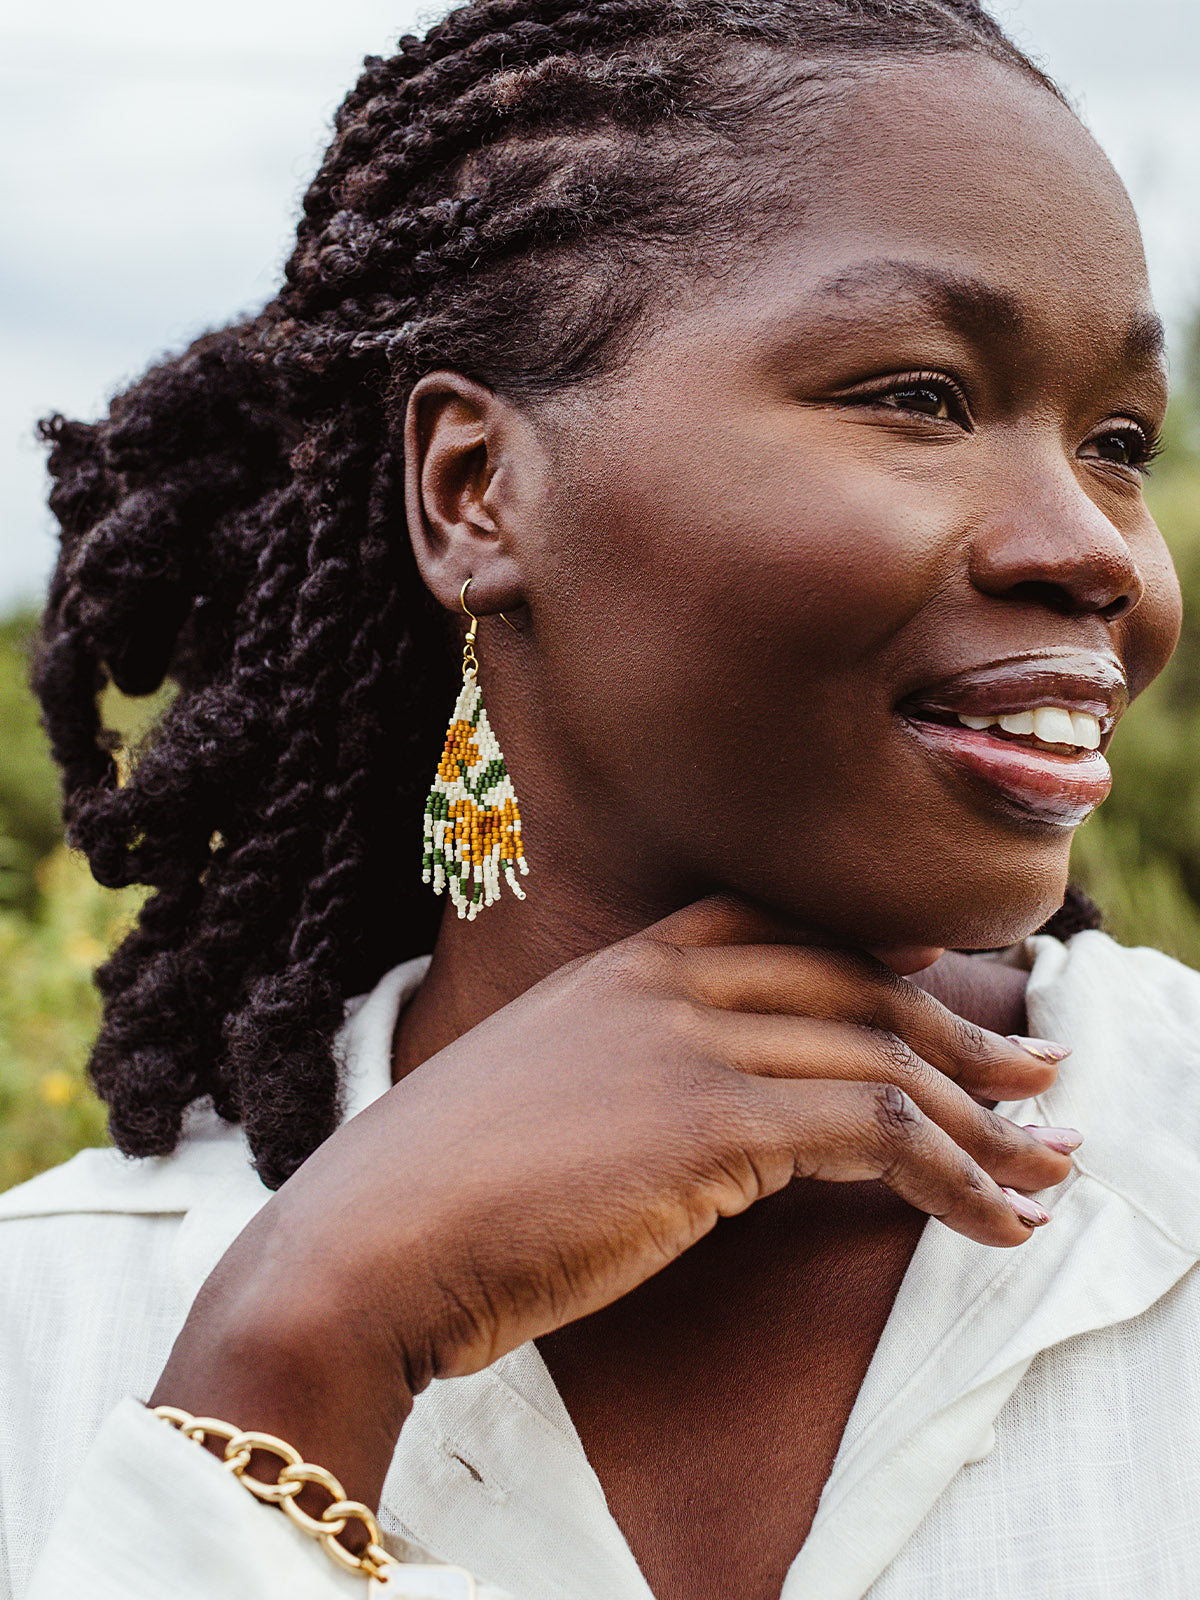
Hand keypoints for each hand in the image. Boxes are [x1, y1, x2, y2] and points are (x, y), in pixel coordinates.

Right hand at [152, 896, 1071, 1505]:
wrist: (368, 1240)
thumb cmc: (443, 1191)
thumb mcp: (547, 1096)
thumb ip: (635, 1075)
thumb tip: (723, 1123)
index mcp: (625, 963)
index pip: (786, 930)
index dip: (882, 959)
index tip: (943, 993)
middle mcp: (667, 980)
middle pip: (856, 984)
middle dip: (960, 1036)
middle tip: (1034, 1077)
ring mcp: (690, 1040)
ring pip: (882, 1054)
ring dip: (981, 1117)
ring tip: (1042, 1165)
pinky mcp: (710, 1120)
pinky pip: (874, 1130)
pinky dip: (954, 1175)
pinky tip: (990, 1218)